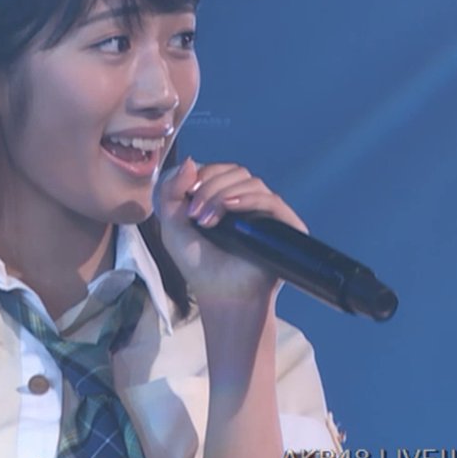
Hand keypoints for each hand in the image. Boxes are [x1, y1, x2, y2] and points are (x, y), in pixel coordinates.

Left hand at [154, 158, 308, 303]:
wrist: (222, 297)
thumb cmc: (199, 266)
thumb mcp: (173, 226)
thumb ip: (171, 192)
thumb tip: (190, 161)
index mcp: (226, 199)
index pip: (221, 170)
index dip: (203, 175)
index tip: (188, 196)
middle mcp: (249, 203)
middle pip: (235, 172)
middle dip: (210, 187)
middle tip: (195, 215)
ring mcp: (267, 214)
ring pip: (251, 183)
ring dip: (224, 194)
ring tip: (207, 221)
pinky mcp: (285, 226)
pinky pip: (271, 200)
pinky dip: (249, 199)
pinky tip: (231, 208)